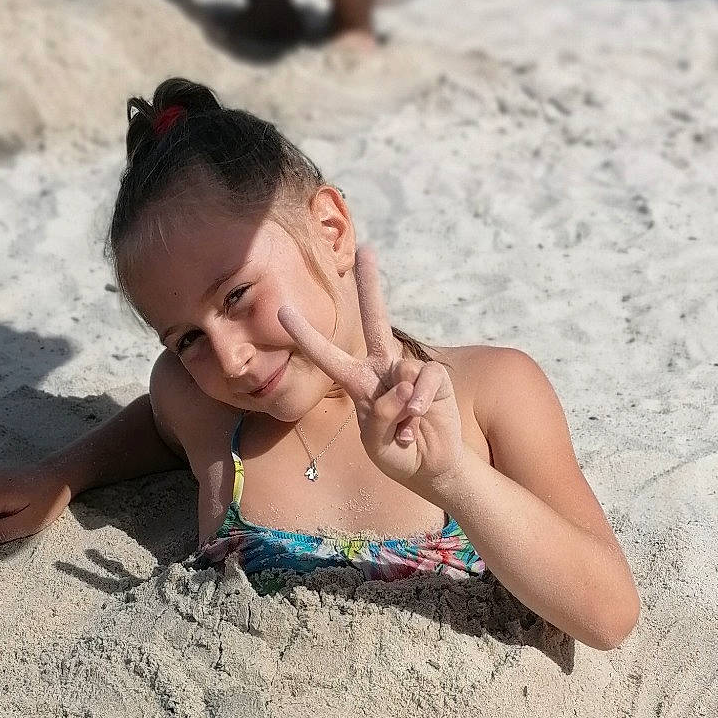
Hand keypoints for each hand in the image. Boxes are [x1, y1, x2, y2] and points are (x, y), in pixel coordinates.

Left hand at [277, 249, 467, 501]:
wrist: (429, 468)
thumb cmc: (396, 454)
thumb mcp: (376, 441)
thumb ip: (382, 414)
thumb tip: (402, 384)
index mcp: (357, 382)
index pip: (327, 355)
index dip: (306, 334)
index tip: (282, 310)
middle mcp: (382, 369)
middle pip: (375, 320)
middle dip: (371, 285)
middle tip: (367, 249)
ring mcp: (409, 371)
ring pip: (401, 373)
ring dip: (402, 408)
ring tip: (406, 429)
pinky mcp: (435, 379)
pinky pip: (425, 380)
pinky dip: (421, 402)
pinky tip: (419, 421)